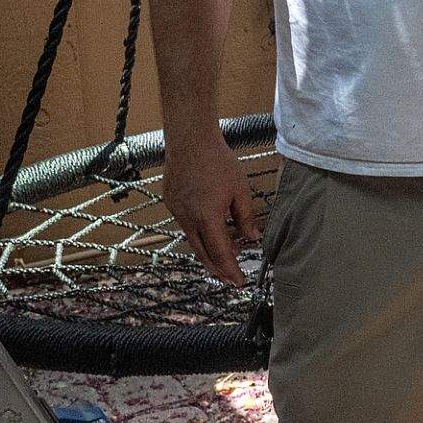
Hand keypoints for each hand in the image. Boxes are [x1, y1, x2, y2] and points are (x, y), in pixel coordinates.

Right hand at [163, 129, 262, 286]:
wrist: (190, 141)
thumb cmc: (218, 162)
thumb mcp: (240, 190)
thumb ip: (246, 218)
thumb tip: (252, 238)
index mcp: (207, 218)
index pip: (221, 253)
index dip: (230, 270)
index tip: (239, 281)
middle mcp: (188, 219)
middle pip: (202, 253)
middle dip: (217, 268)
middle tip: (229, 278)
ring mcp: (176, 211)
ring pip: (192, 240)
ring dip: (208, 251)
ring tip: (225, 256)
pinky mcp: (171, 203)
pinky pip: (185, 225)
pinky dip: (198, 234)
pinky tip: (209, 232)